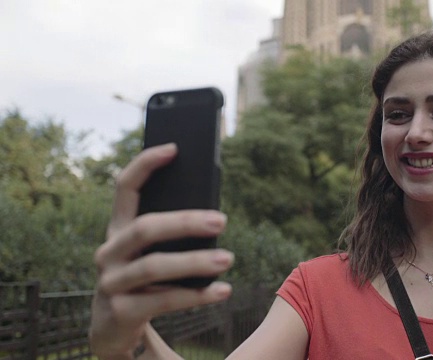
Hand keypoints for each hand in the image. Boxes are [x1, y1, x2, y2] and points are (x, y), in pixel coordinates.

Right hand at [89, 143, 233, 358]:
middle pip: (145, 228)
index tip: (174, 148)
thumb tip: (214, 218)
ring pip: (154, 266)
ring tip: (228, 258)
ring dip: (195, 261)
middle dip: (185, 222)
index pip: (124, 188)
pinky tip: (222, 290)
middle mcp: (108, 251)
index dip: (146, 165)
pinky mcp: (121, 311)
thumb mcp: (150, 253)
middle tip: (222, 220)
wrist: (113, 328)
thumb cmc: (144, 280)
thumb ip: (170, 235)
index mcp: (117, 229)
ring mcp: (111, 282)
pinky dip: (196, 295)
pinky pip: (163, 300)